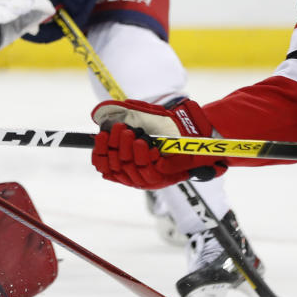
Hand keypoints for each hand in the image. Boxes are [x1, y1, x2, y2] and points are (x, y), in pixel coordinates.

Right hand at [90, 98, 227, 188]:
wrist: (197, 134)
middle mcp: (135, 175)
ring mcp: (149, 179)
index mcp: (127, 164)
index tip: (100, 136)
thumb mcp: (145, 118)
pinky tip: (143, 143)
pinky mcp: (164, 180)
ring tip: (130, 133)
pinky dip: (143, 157)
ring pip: (130, 168)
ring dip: (127, 149)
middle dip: (115, 145)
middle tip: (119, 129)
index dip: (99, 152)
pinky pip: (148, 171)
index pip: (104, 165)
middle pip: (115, 166)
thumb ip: (125, 116)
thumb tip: (103, 115)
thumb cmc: (170, 127)